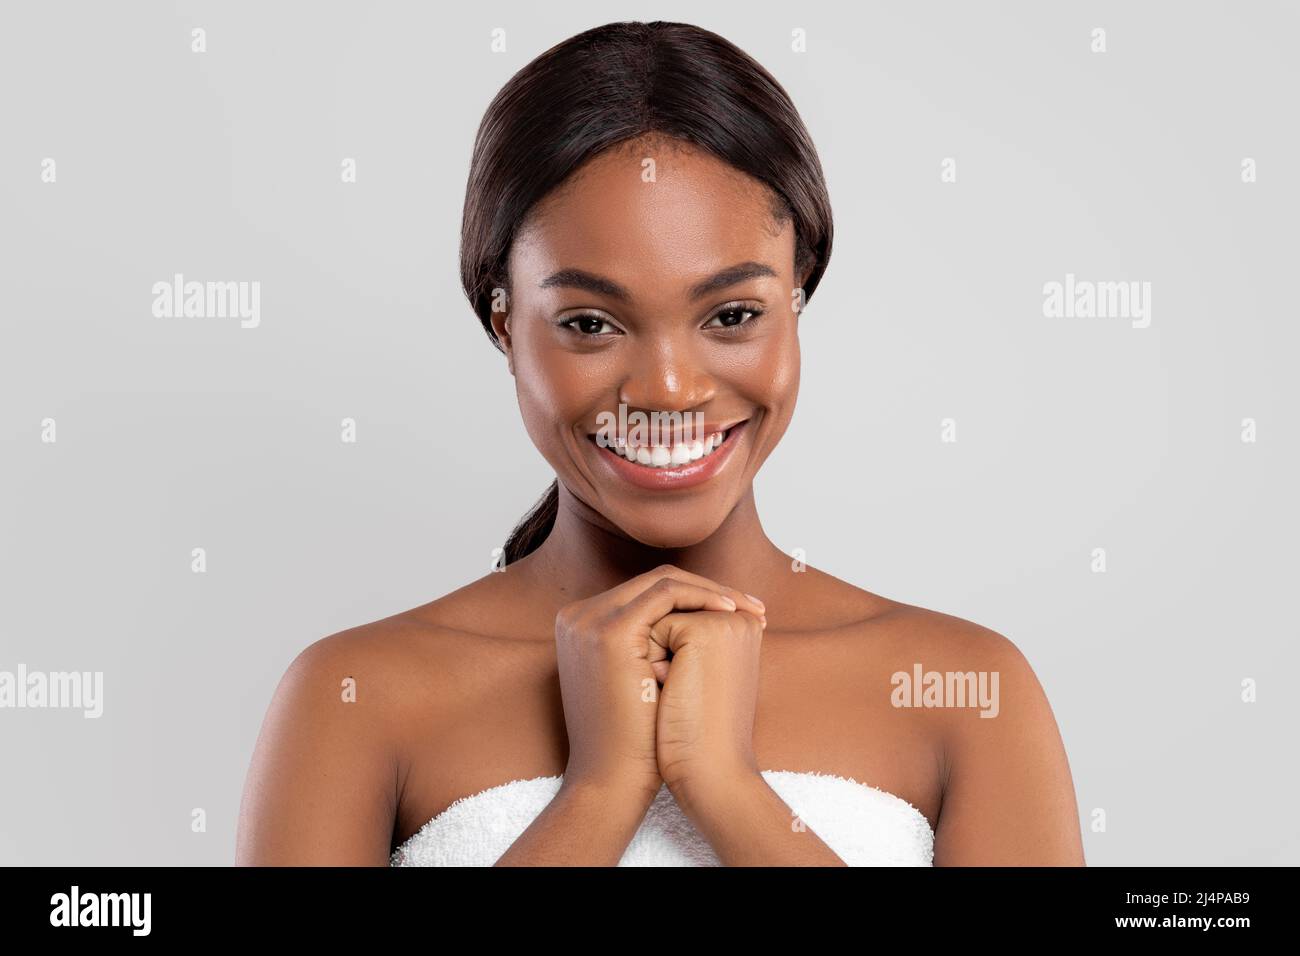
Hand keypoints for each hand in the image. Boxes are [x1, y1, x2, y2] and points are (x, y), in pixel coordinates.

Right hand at [553, 565, 762, 804]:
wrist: (614, 779)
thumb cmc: (635, 739)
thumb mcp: (640, 679)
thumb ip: (653, 645)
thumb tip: (701, 621)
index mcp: (582, 625)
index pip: (646, 593)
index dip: (696, 596)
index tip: (738, 611)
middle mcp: (577, 616)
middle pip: (655, 582)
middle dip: (709, 589)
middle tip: (751, 605)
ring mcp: (590, 620)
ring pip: (662, 582)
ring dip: (710, 591)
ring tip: (748, 609)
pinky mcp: (610, 631)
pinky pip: (665, 594)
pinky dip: (701, 597)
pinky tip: (730, 612)